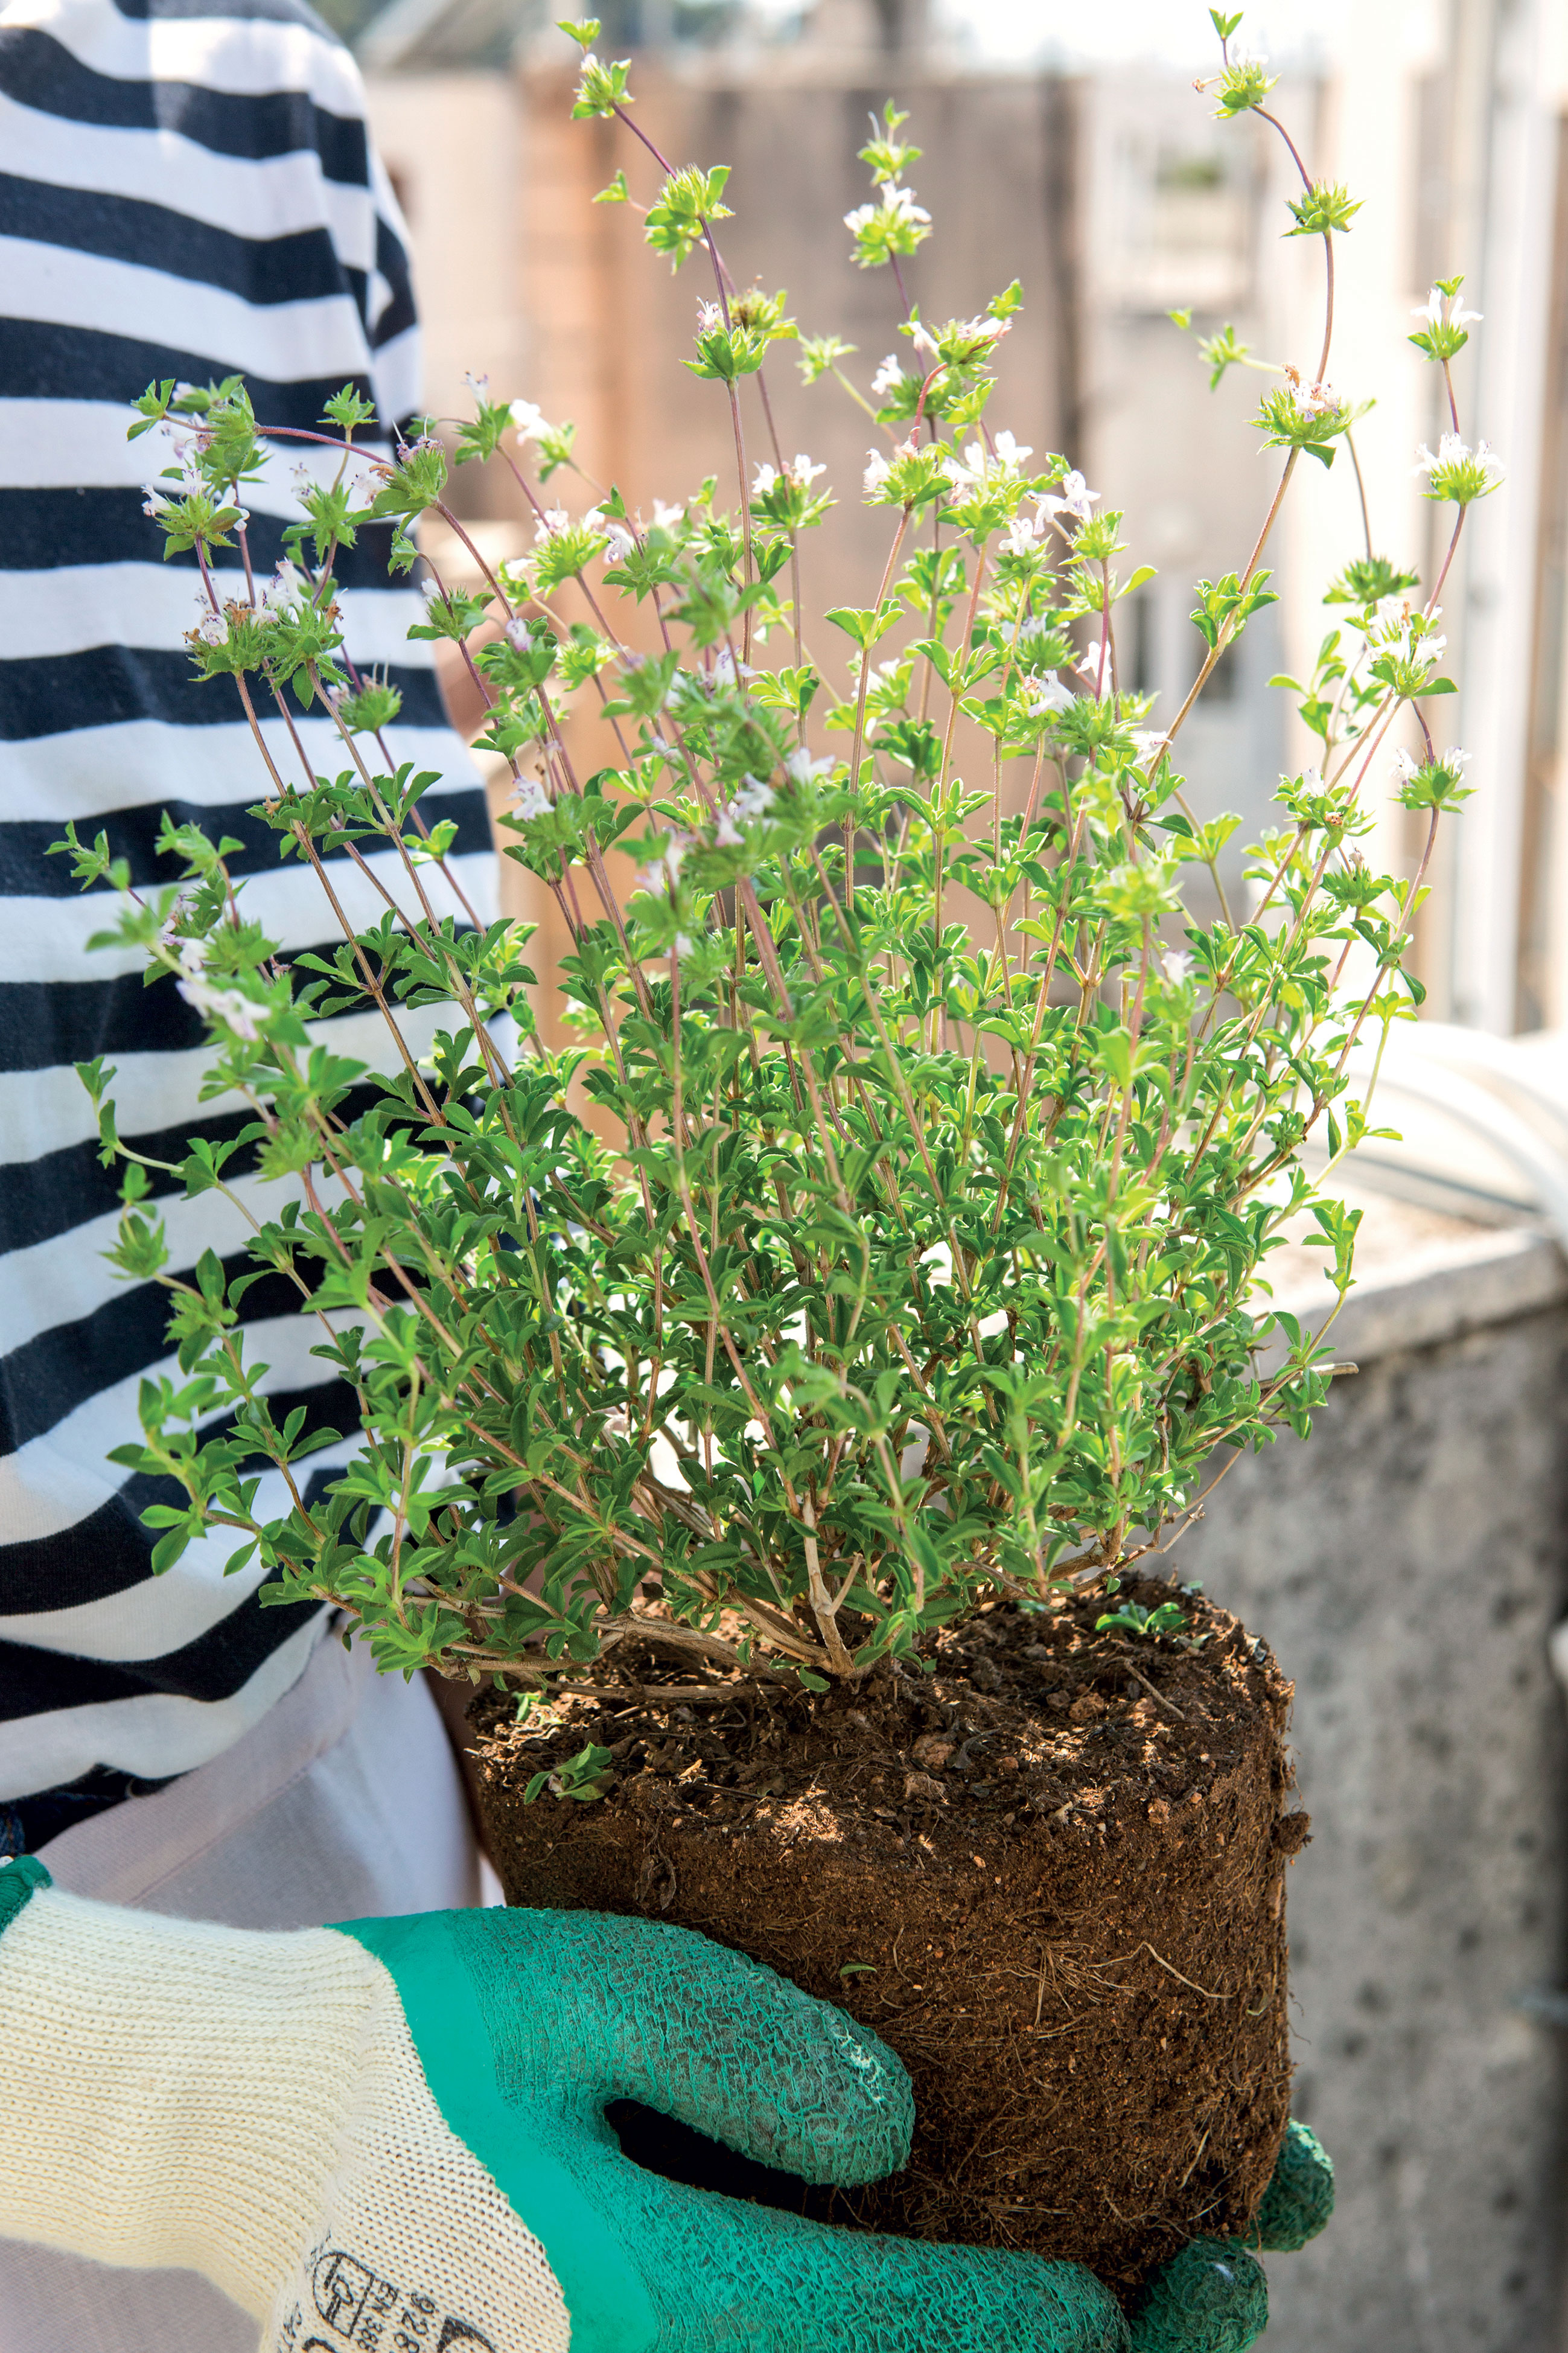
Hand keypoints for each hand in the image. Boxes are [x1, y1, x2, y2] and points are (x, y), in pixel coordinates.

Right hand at [0, 1858, 1328, 2351]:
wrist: (249, 2134)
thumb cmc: (411, 2045)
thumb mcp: (574, 1988)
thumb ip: (739, 2058)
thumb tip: (911, 2130)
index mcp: (661, 2316)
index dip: (1105, 2320)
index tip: (1214, 2246)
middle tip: (1236, 2269)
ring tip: (1183, 2271)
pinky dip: (934, 2338)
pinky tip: (1003, 2258)